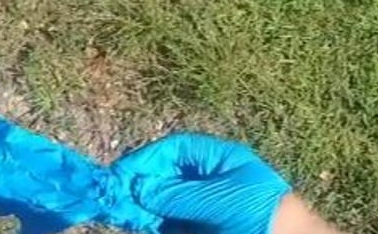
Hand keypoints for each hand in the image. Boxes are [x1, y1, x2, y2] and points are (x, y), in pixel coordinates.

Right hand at [111, 133, 291, 233]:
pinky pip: (169, 225)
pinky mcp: (198, 229)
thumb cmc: (261, 214)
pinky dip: (153, 226)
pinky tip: (141, 226)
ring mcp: (203, 209)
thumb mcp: (217, 200)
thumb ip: (176, 194)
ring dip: (142, 209)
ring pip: (162, 205)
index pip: (175, 151)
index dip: (146, 159)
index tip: (121, 174)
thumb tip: (138, 187)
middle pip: (164, 178)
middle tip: (116, 199)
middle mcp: (208, 182)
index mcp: (218, 161)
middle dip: (140, 187)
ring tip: (124, 215)